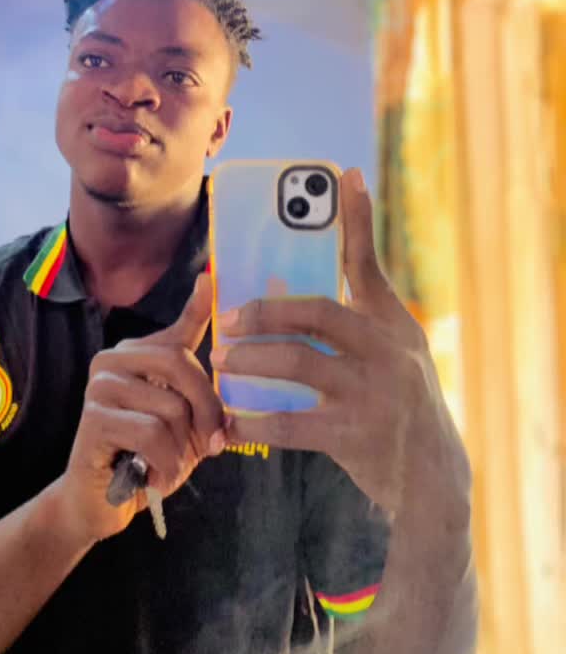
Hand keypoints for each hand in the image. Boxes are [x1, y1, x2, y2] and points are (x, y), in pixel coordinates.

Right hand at [60, 272, 226, 542]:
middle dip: (208, 410)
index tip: (212, 275)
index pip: (179, 326)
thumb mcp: (182, 420)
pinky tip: (154, 478)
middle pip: (181, 364)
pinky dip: (164, 464)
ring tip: (170, 466)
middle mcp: (114, 359)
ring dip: (182, 450)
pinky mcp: (92, 418)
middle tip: (211, 446)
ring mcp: (99, 386)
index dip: (199, 304)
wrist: (99, 502)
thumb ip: (198, 388)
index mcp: (138, 354)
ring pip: (170, 407)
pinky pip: (151, 434)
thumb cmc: (147, 457)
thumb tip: (217, 351)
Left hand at [211, 169, 471, 520]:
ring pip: (297, 364)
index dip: (356, 219)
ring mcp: (373, 394)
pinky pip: (292, 422)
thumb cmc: (400, 405)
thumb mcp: (397, 354)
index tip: (344, 175)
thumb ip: (359, 319)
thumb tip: (302, 278)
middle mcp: (388, 352)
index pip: (369, 264)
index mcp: (394, 325)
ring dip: (250, 360)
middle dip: (264, 311)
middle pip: (317, 313)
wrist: (432, 478)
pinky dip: (255, 421)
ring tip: (221, 361)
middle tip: (227, 317)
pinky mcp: (355, 436)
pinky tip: (230, 421)